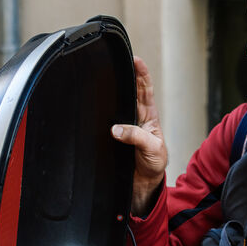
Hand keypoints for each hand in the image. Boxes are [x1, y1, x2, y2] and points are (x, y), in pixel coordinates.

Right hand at [111, 56, 167, 214]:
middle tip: (117, 61)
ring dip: (111, 93)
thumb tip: (116, 129)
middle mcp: (136, 118)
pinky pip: (104, 123)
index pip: (146, 90)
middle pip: (129, 91)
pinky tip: (93, 107)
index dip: (142, 74)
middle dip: (124, 75)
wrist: (143, 185)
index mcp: (149, 117)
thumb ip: (136, 137)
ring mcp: (124, 126)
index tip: (136, 60)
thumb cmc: (153, 165)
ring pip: (116, 105)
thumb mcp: (152, 149)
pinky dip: (99, 116)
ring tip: (104, 77)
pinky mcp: (113, 137)